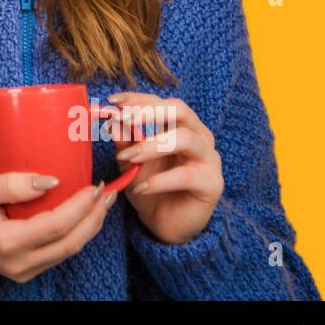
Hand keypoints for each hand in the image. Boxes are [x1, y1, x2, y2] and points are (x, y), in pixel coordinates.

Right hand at [0, 172, 115, 282]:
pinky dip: (77, 233)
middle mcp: (19, 263)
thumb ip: (11, 183)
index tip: (94, 186)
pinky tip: (84, 215)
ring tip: (102, 201)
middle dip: (93, 217)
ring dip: (90, 225)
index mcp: (7, 242)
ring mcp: (25, 270)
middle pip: (70, 242)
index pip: (55, 226)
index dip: (79, 207)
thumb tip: (50, 181)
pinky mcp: (28, 269)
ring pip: (69, 250)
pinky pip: (60, 252)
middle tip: (107, 193)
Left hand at [106, 92, 223, 244]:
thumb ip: (124, 141)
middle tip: (123, 120)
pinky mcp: (212, 184)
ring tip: (127, 157)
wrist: (166, 224)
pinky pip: (186, 176)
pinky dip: (159, 180)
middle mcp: (199, 137)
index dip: (138, 99)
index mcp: (181, 126)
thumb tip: (112, 121)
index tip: (112, 102)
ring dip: (151, 146)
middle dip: (149, 112)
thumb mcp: (130, 162)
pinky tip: (141, 188)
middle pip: (180, 111)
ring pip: (185, 139)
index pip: (162, 102)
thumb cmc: (150, 187)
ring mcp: (209, 159)